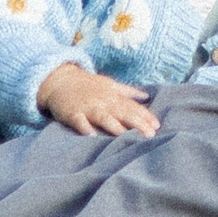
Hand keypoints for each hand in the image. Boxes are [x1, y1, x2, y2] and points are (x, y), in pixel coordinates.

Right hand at [37, 64, 161, 137]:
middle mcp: (103, 101)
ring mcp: (88, 107)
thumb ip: (128, 91)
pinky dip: (85, 128)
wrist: (60, 80)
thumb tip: (147, 96)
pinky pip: (80, 121)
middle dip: (137, 123)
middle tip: (150, 135)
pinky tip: (91, 136)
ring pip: (104, 117)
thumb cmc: (88, 85)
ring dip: (115, 126)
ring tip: (126, 136)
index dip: (145, 116)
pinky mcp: (72, 113)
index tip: (157, 126)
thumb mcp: (109, 84)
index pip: (132, 106)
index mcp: (113, 96)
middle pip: (123, 112)